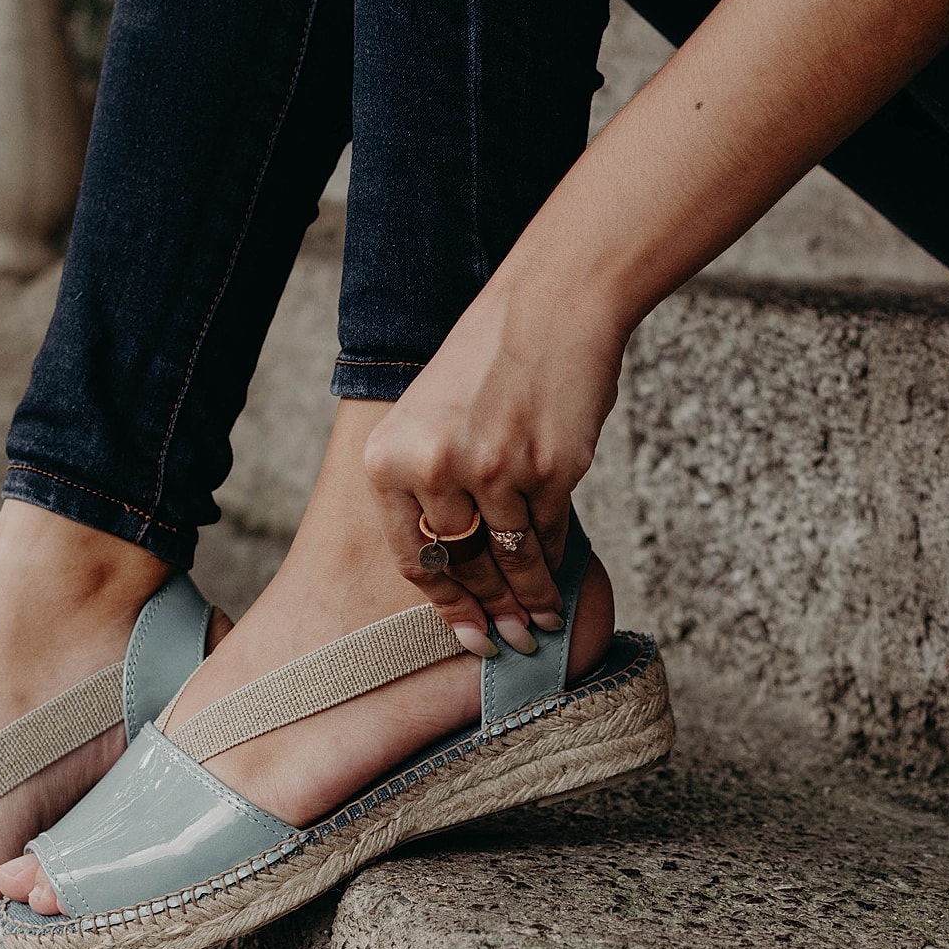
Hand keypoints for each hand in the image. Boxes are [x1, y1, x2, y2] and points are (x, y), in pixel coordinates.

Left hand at [363, 278, 625, 656]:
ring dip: (530, 600)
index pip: (414, 559)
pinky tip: (559, 580)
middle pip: (463, 568)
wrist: (551, 305)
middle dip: (490, 612)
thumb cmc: (488, 361)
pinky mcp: (549, 470)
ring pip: (510, 560)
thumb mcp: (426, 418)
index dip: (445, 606)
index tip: (468, 636)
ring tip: (542, 624)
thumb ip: (426, 485)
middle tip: (509, 643)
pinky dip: (554, 562)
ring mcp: (492, 471)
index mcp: (389, 460)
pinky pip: (547, 535)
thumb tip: (453, 566)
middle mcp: (434, 469)